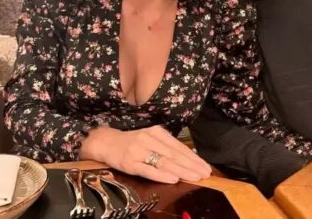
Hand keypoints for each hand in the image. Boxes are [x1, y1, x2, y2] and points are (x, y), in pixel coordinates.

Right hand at [80, 125, 211, 183]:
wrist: (105, 142)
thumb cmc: (132, 142)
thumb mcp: (150, 139)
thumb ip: (167, 147)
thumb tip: (189, 159)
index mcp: (156, 132)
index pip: (179, 146)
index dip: (193, 157)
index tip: (205, 166)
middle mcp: (149, 139)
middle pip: (174, 154)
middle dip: (192, 165)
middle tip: (205, 173)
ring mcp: (139, 151)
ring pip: (164, 162)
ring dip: (182, 170)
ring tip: (195, 177)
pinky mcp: (130, 163)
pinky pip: (148, 170)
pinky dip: (162, 175)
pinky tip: (173, 179)